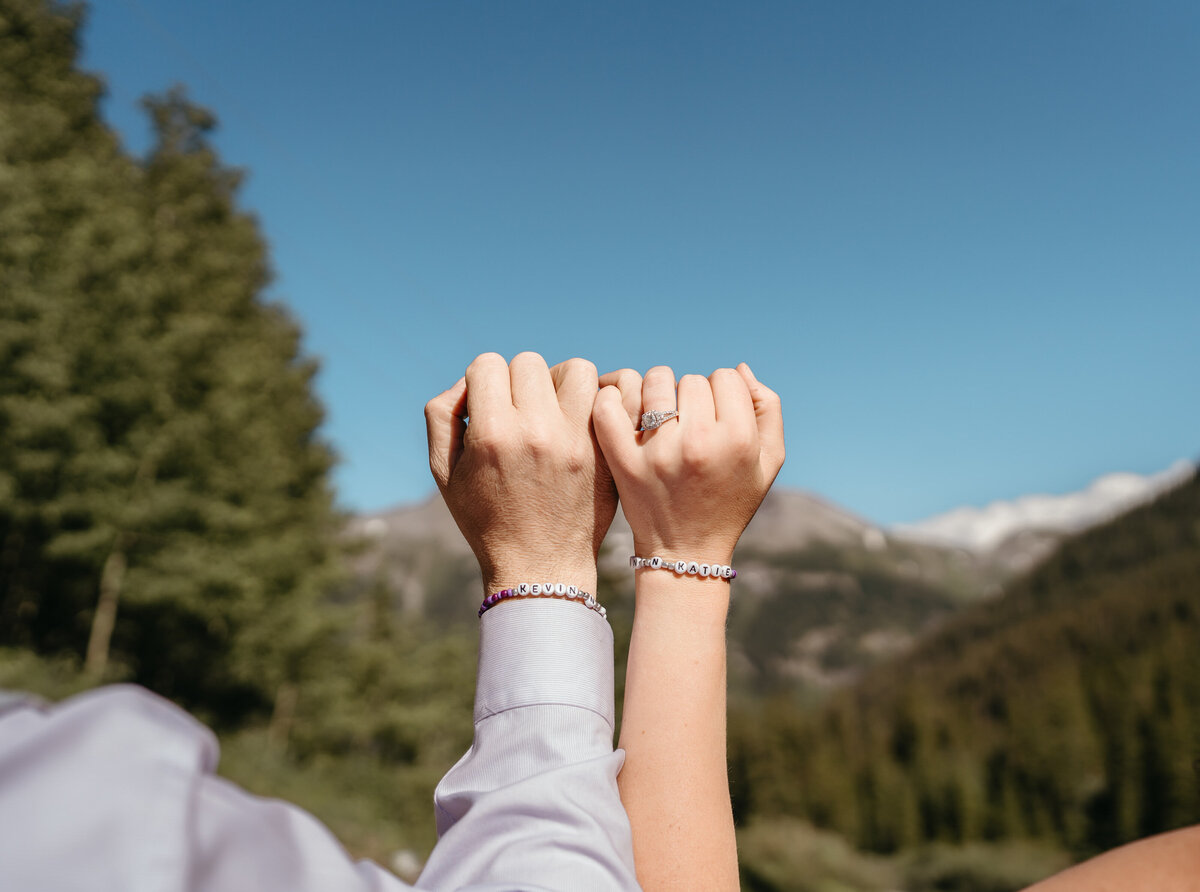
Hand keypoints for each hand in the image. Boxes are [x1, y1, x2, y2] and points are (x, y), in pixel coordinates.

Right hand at [425, 352, 615, 594]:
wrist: (540, 566)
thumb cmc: (486, 519)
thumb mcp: (444, 473)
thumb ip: (442, 415)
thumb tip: (467, 382)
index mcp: (493, 434)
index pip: (488, 364)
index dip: (482, 381)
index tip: (487, 405)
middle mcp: (537, 430)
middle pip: (528, 363)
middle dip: (518, 381)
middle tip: (517, 410)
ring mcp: (577, 439)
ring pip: (576, 368)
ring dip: (560, 382)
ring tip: (552, 408)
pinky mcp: (605, 451)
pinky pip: (608, 398)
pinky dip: (592, 401)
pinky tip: (578, 421)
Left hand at [592, 363, 783, 563]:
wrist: (686, 552)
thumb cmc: (730, 501)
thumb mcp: (768, 462)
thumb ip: (767, 408)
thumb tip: (740, 368)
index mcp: (738, 440)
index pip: (726, 377)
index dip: (722, 392)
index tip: (715, 415)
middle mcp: (699, 444)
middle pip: (691, 380)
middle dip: (691, 396)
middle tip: (688, 423)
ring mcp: (658, 453)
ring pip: (654, 382)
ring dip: (656, 393)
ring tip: (660, 417)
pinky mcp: (624, 462)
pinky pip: (608, 406)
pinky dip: (610, 399)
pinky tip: (622, 410)